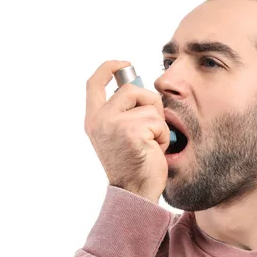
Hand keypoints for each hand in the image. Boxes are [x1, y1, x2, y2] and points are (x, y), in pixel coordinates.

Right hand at [84, 60, 169, 202]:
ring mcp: (113, 125)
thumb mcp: (121, 135)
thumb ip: (123, 112)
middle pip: (132, 88)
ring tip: (151, 144)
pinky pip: (158, 121)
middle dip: (151, 104)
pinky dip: (163, 136)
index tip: (125, 63)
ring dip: (158, 124)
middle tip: (152, 128)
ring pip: (149, 106)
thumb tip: (139, 87)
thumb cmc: (135, 165)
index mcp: (94, 119)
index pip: (94, 83)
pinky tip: (154, 150)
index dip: (109, 67)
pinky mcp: (130, 131)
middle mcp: (99, 120)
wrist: (135, 193)